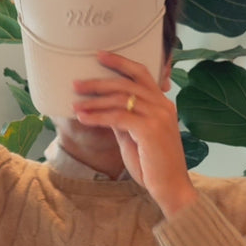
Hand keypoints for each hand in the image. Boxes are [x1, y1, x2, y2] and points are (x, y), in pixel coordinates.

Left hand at [72, 51, 196, 217]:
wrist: (171, 188)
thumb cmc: (154, 167)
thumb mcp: (135, 138)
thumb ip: (123, 121)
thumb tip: (104, 108)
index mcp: (163, 104)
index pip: (141, 74)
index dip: (120, 62)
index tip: (99, 56)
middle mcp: (163, 105)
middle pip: (127, 83)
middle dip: (99, 81)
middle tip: (77, 83)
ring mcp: (158, 116)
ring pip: (121, 99)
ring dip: (94, 101)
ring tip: (75, 103)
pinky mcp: (150, 130)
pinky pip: (118, 117)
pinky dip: (98, 116)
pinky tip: (83, 118)